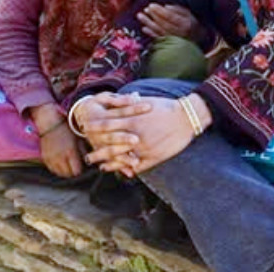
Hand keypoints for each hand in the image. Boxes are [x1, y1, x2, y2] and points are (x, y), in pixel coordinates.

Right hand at [29, 102, 81, 176]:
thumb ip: (83, 151)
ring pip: (60, 174)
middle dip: (73, 172)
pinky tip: (61, 165)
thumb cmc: (67, 130)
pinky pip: (52, 170)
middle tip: (75, 167)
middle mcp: (60, 157)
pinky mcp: (45, 158)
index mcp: (70, 152)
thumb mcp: (78, 138)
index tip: (81, 166)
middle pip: (68, 174)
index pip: (77, 171)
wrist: (50, 124)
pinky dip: (57, 170)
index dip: (80, 170)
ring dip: (65, 172)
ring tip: (68, 167)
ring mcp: (51, 159)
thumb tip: (88, 160)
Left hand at [86, 94, 211, 176]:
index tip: (86, 132)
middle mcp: (135, 135)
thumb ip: (131, 103)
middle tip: (88, 158)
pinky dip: (127, 170)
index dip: (95, 130)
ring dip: (109, 164)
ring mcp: (143, 148)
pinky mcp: (153, 157)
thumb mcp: (147, 102)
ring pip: (120, 158)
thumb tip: (121, 100)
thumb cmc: (167, 107)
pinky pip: (136, 166)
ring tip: (101, 167)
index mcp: (132, 120)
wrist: (187, 117)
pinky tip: (121, 172)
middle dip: (97, 152)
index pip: (107, 126)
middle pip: (110, 146)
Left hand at [137, 3, 204, 43]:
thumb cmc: (193, 25)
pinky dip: (151, 33)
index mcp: (186, 24)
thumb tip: (166, 7)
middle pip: (163, 23)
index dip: (160, 11)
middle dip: (153, 16)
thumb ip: (179, 10)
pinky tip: (144, 28)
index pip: (170, 16)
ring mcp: (174, 40)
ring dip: (149, 23)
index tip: (151, 5)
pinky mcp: (170, 46)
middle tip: (145, 9)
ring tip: (140, 16)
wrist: (198, 41)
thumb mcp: (190, 14)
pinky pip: (158, 39)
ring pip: (159, 31)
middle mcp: (180, 33)